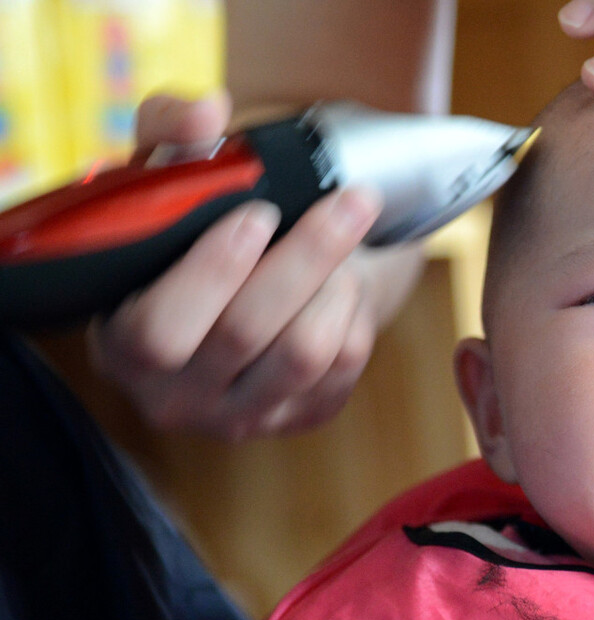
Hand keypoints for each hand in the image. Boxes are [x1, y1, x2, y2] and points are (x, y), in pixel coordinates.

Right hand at [88, 94, 425, 439]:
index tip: (258, 214)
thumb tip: (205, 114)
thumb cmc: (192, 227)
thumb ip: (170, 129)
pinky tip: (340, 280)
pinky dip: (355, 310)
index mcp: (123, 344)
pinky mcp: (300, 416)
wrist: (245, 280)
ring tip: (342, 236)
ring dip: (336, 281)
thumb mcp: (166, 173)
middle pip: (247, 334)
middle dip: (307, 256)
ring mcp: (241, 416)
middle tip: (350, 200)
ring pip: (307, 352)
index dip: (213, 272)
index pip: (160, 331)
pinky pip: (346, 363)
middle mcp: (176, 396)